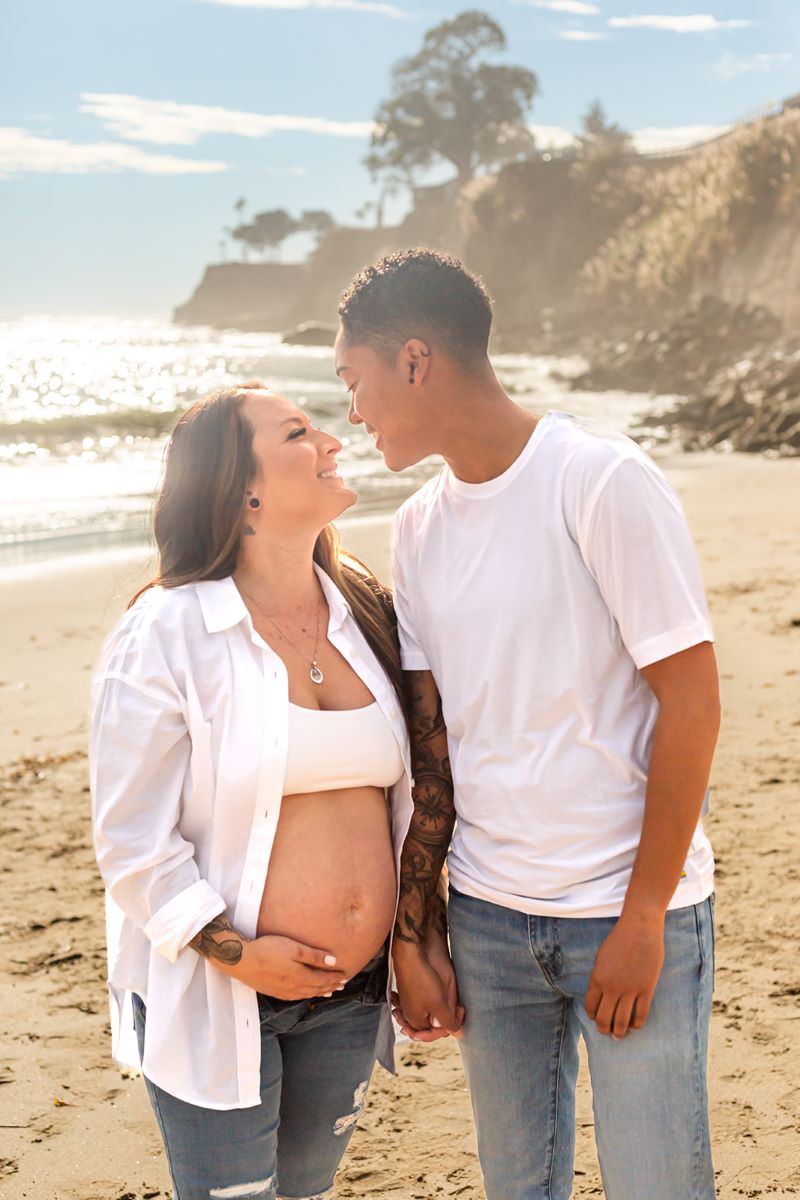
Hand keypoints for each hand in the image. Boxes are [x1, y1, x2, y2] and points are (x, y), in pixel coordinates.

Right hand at [231, 935, 346, 998]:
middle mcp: (294, 988)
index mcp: (301, 977)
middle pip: (317, 988)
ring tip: (328, 991)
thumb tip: (333, 961)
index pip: (323, 979)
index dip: (335, 978)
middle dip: (330, 986)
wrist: (242, 960)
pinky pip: (295, 997)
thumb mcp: (294, 948)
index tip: (345, 976)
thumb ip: (314, 955)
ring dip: (319, 992)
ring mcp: (283, 991)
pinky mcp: (274, 991)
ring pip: (307, 994)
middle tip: (341, 985)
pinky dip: (306, 995)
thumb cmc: (268, 949)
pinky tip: (305, 993)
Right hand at [392, 940, 463, 1040]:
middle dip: (445, 1019)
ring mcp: (409, 1001)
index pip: (437, 1033)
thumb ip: (448, 1021)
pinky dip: (433, 1001)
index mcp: (415, 1020)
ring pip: (428, 1013)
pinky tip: (440, 993)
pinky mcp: (411, 989)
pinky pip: (424, 1001)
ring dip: (440, 1011)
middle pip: (431, 1024)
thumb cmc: (422, 977)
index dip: (451, 1025)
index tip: (460, 1010)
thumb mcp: (439, 1003)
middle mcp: (410, 1013)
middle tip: (458, 1007)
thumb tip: (457, 1034)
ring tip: (452, 1005)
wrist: (411, 952)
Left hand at [585, 914, 664, 1038]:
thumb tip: (601, 995)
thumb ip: (600, 977)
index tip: (596, 1018)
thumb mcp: (601, 957)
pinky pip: (640, 1015)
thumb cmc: (619, 939)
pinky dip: (636, 1025)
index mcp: (597, 979)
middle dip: (604, 1029)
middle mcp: (611, 988)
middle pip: (604, 1019)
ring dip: (620, 1033)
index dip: (593, 1016)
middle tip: (608, 1032)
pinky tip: (635, 1026)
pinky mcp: (646, 990)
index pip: (591, 1007)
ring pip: (622, 1022)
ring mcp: (630, 990)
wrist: (639, 928)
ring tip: (620, 1036)